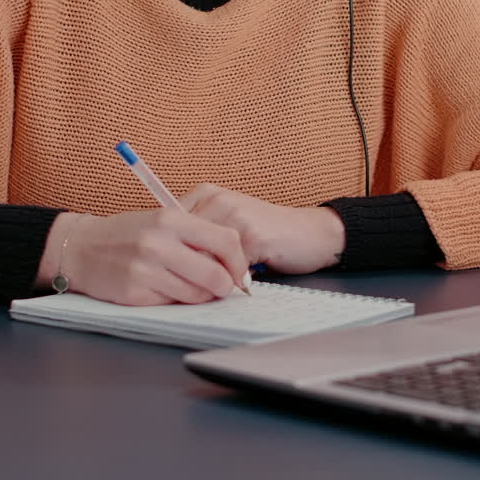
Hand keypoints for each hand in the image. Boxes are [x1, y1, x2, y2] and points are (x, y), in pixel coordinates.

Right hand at [36, 210, 249, 304]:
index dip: (239, 262)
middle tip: (220, 287)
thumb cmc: (128, 234)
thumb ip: (197, 237)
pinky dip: (175, 300)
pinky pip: (173, 304)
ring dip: (200, 296)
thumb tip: (234, 263)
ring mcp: (146, 270)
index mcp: (171, 219)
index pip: (227, 240)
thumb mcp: (162, 221)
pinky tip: (162, 289)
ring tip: (187, 285)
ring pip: (197, 295)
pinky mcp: (134, 293)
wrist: (80, 247)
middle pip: (217, 275)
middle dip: (224, 286)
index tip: (239, 272)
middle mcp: (159, 243)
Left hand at [179, 183, 344, 274]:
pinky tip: (239, 283)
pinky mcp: (250, 234)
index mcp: (205, 194)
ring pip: (201, 256)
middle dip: (186, 267)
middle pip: (181, 243)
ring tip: (218, 285)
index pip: (169, 227)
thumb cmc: (268, 233)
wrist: (311, 233)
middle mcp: (216, 199)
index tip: (176, 270)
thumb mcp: (228, 225)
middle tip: (194, 283)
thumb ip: (200, 235)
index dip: (171, 253)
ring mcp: (233, 214)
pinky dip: (228, 280)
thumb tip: (167, 260)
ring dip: (208, 276)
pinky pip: (225, 266)